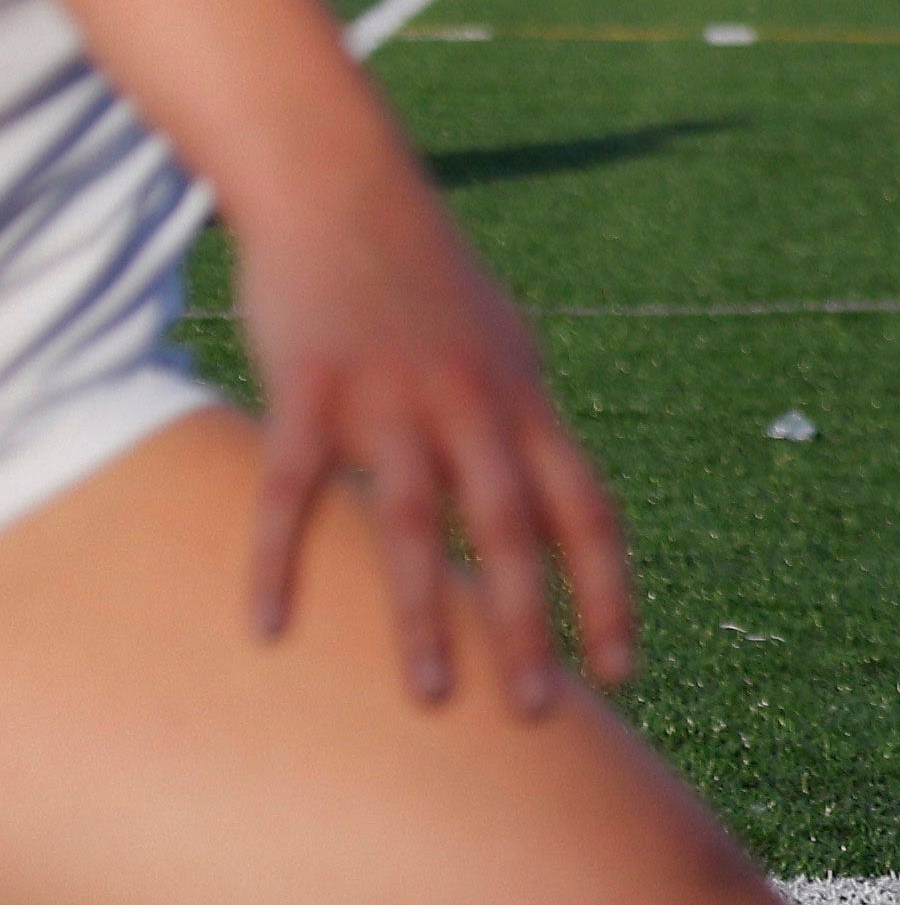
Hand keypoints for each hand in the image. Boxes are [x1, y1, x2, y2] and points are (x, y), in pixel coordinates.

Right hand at [232, 139, 630, 713]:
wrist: (346, 187)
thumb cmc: (426, 275)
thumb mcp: (503, 344)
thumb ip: (525, 422)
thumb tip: (553, 492)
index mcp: (528, 401)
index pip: (591, 512)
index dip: (609, 593)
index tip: (623, 671)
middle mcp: (475, 405)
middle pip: (517, 532)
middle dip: (532, 627)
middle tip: (536, 717)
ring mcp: (393, 399)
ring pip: (418, 524)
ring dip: (426, 616)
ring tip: (426, 698)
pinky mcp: (310, 391)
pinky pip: (293, 491)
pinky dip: (282, 558)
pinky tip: (271, 627)